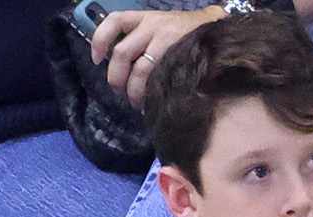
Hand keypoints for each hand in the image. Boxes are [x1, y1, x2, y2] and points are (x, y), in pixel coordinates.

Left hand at [91, 7, 224, 107]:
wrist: (216, 28)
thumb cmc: (183, 32)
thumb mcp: (159, 26)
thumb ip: (140, 39)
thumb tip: (120, 66)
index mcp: (144, 17)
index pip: (114, 22)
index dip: (100, 40)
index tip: (96, 59)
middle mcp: (152, 25)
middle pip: (122, 52)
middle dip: (116, 77)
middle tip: (119, 92)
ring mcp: (167, 40)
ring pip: (139, 69)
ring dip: (133, 90)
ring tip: (136, 103)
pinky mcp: (179, 56)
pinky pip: (158, 77)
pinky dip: (150, 92)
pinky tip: (151, 101)